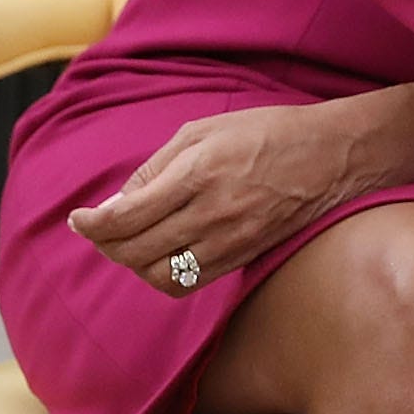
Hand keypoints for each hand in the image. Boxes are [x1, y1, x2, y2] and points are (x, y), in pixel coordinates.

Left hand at [68, 99, 368, 296]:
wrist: (334, 155)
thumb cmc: (268, 132)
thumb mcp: (205, 131)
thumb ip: (156, 167)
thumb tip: (116, 204)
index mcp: (198, 173)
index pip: (125, 217)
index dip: (91, 224)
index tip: (79, 218)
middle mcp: (212, 213)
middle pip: (134, 251)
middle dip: (105, 243)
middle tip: (99, 229)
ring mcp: (230, 240)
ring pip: (157, 275)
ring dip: (132, 263)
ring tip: (130, 243)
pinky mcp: (244, 257)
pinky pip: (188, 282)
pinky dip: (162, 275)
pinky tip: (161, 256)